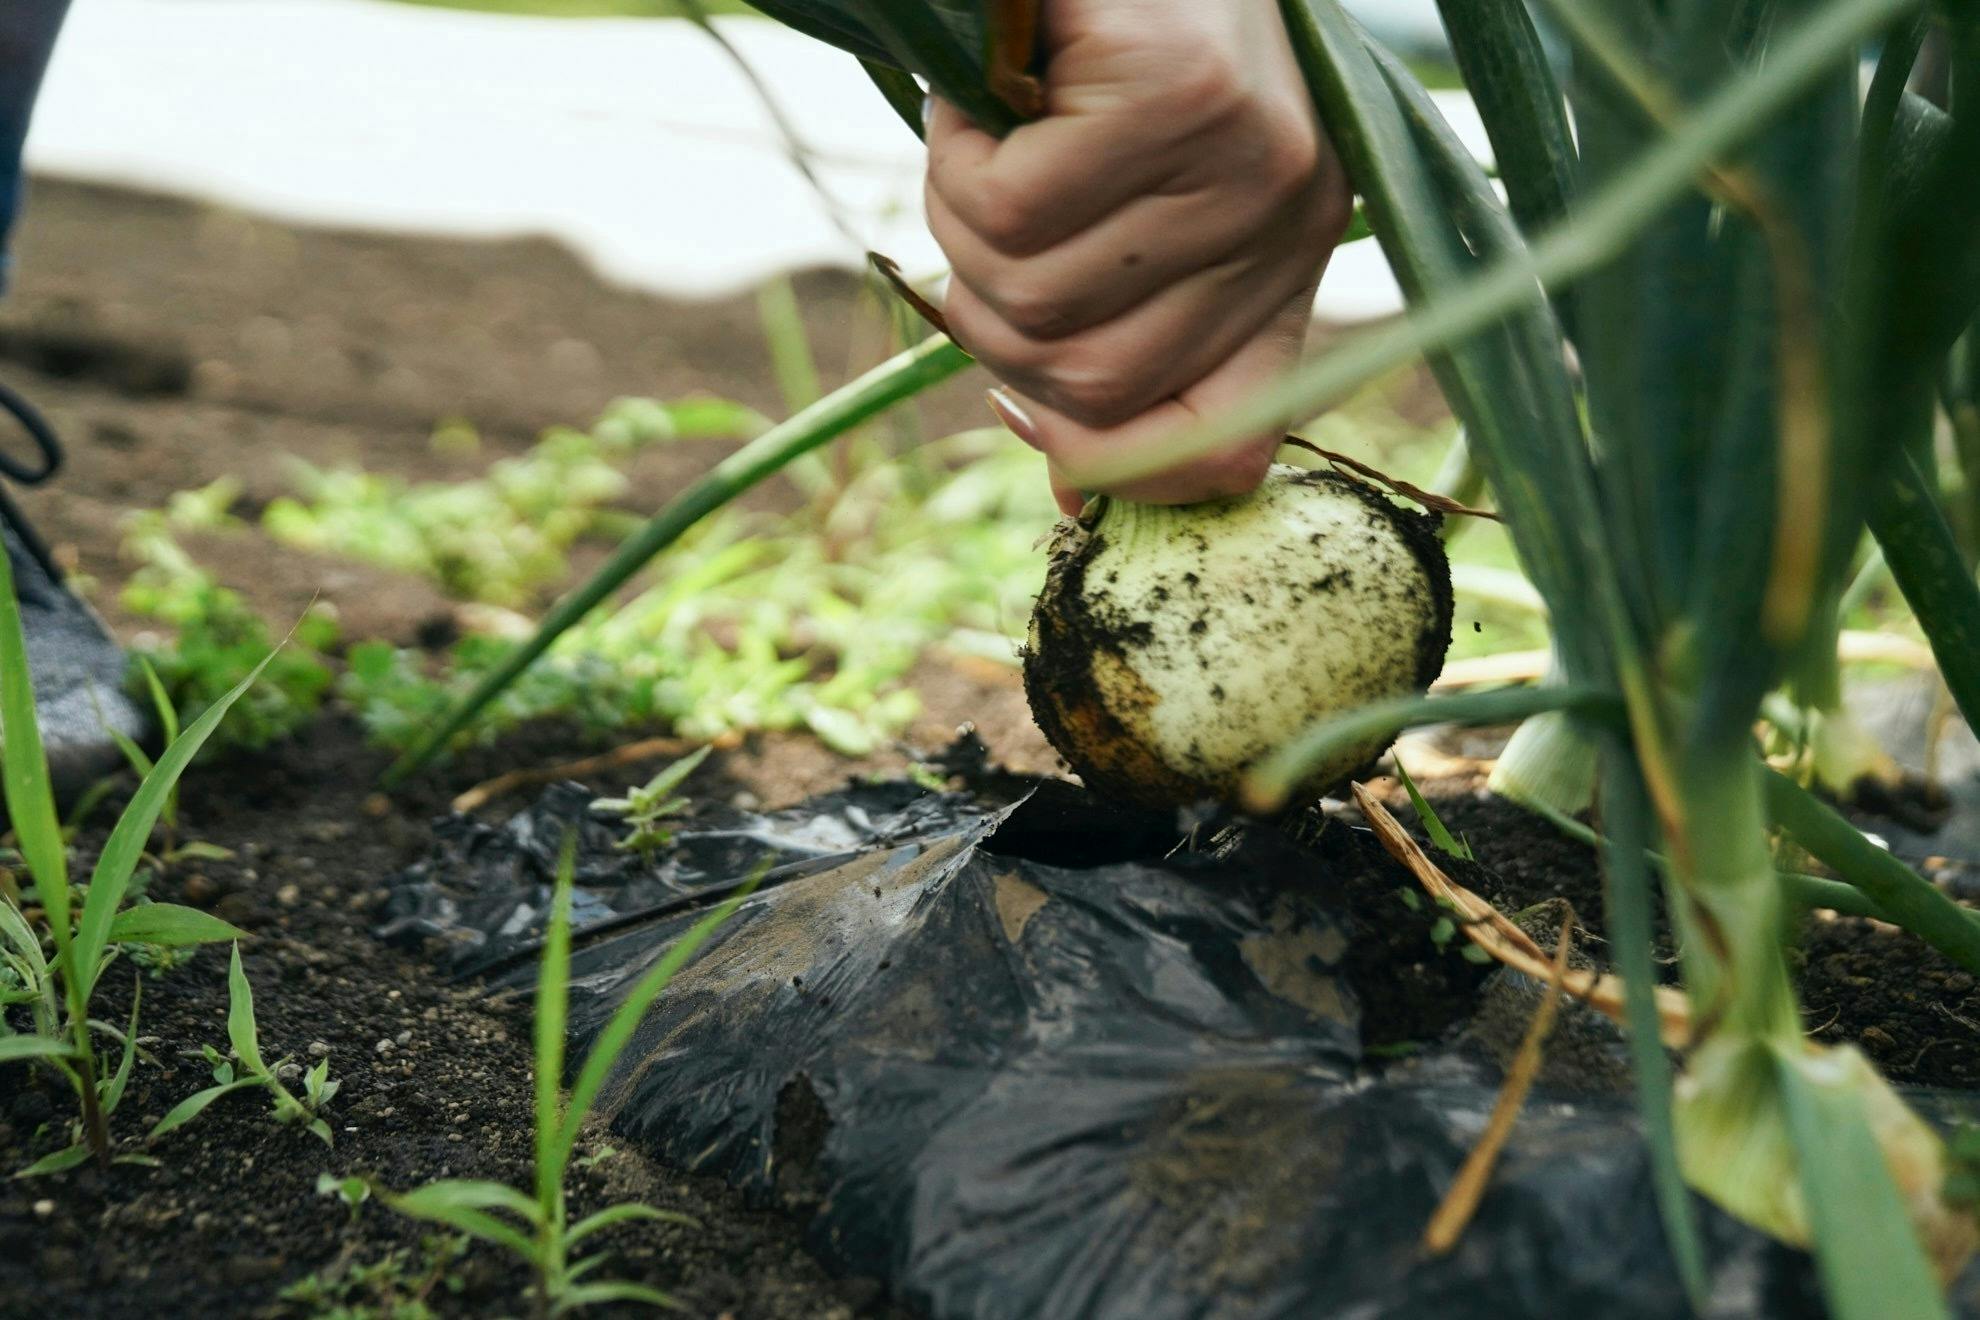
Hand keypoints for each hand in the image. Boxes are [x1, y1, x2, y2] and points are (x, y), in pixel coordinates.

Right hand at [925, 0, 1349, 512]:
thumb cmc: (1105, 47)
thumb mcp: (1125, 204)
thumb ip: (1110, 334)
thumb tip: (1063, 492)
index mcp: (1285, 265)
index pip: (1225, 451)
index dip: (1099, 461)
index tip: (1022, 400)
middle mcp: (1289, 227)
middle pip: (1086, 389)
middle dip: (988, 316)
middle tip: (983, 211)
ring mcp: (1250, 164)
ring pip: (1033, 302)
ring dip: (961, 226)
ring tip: (987, 139)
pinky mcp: (1186, 99)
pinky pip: (1013, 210)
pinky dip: (957, 159)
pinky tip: (984, 96)